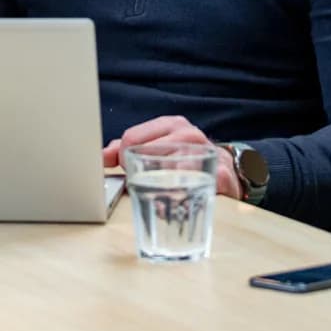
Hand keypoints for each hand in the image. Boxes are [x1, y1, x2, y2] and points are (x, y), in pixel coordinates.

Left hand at [100, 115, 241, 201]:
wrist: (229, 170)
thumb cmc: (187, 158)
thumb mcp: (160, 146)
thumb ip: (129, 149)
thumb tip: (102, 157)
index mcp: (171, 124)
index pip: (132, 138)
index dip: (122, 158)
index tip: (125, 169)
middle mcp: (189, 134)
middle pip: (147, 155)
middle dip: (138, 174)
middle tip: (140, 185)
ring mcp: (206, 154)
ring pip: (168, 172)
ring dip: (157, 190)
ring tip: (156, 199)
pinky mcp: (220, 176)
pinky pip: (193, 188)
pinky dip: (179, 201)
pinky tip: (175, 206)